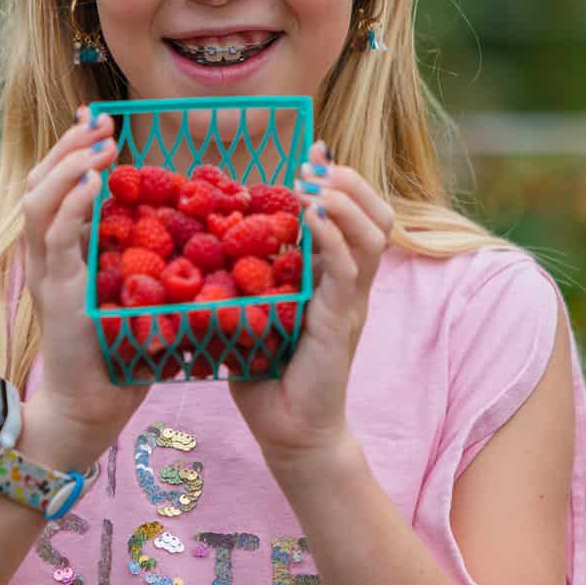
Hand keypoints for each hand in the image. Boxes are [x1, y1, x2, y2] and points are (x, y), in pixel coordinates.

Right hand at [20, 107, 148, 462]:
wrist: (89, 408)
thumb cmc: (116, 355)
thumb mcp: (126, 293)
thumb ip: (136, 259)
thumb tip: (175, 226)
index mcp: (60, 252)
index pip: (54, 186)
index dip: (72, 151)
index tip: (97, 121)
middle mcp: (45, 257)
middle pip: (39, 182)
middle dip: (69, 146)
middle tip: (100, 120)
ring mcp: (46, 273)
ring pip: (38, 201)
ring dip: (68, 166)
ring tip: (99, 144)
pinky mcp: (56, 293)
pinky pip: (55, 237)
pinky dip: (70, 204)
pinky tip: (92, 184)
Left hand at [229, 141, 394, 468]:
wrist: (289, 431)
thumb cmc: (266, 370)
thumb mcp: (256, 307)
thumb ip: (247, 273)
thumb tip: (207, 232)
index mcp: (335, 278)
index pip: (358, 216)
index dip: (342, 181)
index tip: (313, 152)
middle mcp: (351, 286)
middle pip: (378, 216)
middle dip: (349, 181)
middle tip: (312, 164)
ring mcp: (350, 305)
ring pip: (372, 235)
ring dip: (343, 201)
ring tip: (313, 185)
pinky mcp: (339, 325)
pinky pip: (347, 273)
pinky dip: (331, 239)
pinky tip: (311, 220)